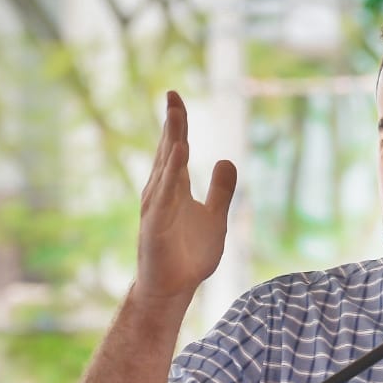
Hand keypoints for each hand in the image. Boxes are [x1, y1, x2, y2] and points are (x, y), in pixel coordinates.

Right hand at [135, 91, 237, 305]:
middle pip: (168, 151)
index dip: (177, 123)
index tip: (175, 96)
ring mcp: (157, 208)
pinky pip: (165, 195)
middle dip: (172, 123)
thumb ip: (221, 189)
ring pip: (166, 168)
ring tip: (177, 115)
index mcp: (174, 188)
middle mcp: (162, 193)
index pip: (175, 148)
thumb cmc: (189, 254)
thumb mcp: (215, 217)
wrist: (173, 288)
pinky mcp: (157, 226)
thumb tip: (226, 159)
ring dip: (171, 141)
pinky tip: (179, 154)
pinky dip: (171, 174)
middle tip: (173, 94)